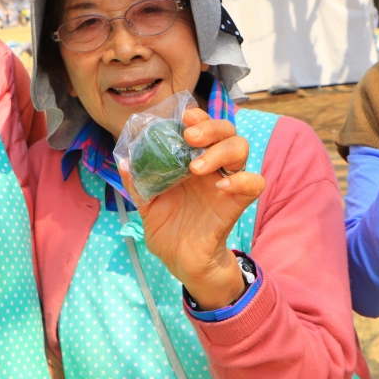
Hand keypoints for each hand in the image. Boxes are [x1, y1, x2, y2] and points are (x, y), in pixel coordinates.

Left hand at [118, 107, 264, 310]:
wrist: (181, 262)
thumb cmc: (169, 229)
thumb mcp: (147, 205)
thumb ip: (138, 183)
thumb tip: (124, 161)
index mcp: (192, 160)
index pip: (203, 127)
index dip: (198, 116)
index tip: (183, 118)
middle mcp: (212, 166)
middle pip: (226, 130)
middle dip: (210, 127)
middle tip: (190, 137)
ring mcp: (227, 183)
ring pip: (241, 148)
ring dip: (220, 151)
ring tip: (195, 167)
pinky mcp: (237, 203)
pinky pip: (254, 182)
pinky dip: (241, 179)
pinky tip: (220, 186)